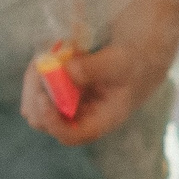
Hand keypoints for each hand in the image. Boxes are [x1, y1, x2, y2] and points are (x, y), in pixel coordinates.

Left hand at [20, 33, 172, 144]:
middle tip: (41, 64)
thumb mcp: (121, 60)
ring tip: (49, 53)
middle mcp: (84, 115)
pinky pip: (39, 84)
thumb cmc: (140, 56)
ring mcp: (71, 101)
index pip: (72, 135)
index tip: (45, 97)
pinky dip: (40, 68)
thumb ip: (93, 68)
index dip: (54, 122)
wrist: (143, 43)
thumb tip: (64, 72)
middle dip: (36, 94)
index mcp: (103, 119)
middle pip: (44, 121)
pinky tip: (54, 49)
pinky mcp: (63, 86)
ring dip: (35, 79)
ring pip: (36, 102)